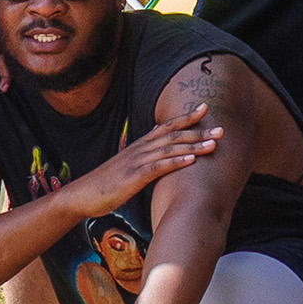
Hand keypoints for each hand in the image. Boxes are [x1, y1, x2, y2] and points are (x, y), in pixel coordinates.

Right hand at [51, 104, 217, 219]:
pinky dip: (175, 162)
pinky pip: (158, 167)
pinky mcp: (133, 177)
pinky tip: (191, 160)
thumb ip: (144, 159)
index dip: (186, 117)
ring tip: (214, 143)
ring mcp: (136, 162)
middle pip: (173, 135)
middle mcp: (140, 150)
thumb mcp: (127, 168)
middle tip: (222, 128)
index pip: (166, 126)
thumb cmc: (105, 185)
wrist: (80, 195)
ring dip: (193, 145)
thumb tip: (159, 153)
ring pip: (169, 149)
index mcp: (139, 146)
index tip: (205, 108)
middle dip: (198, 130)